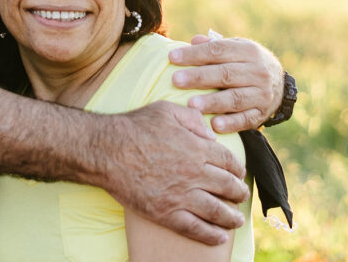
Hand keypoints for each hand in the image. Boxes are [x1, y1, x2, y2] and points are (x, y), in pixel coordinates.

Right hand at [100, 101, 248, 245]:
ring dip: (231, 217)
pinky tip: (219, 236)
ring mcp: (181, 196)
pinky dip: (211, 235)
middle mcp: (195, 174)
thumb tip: (211, 135)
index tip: (239, 173)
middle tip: (240, 195)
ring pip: (217, 211)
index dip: (237, 169)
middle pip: (228, 187)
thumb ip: (192, 119)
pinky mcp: (166, 213)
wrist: (106, 151)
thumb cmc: (133, 127)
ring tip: (236, 220)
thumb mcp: (165, 111)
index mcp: (197, 148)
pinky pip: (195, 228)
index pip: (229, 162)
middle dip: (238, 192)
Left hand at [169, 36, 282, 132]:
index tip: (172, 57)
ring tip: (191, 104)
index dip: (194, 54)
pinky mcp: (261, 113)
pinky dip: (231, 123)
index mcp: (248, 51)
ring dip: (212, 102)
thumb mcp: (236, 49)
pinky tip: (214, 125)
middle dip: (199, 77)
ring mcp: (261, 94)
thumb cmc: (246, 64)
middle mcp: (257, 72)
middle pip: (225, 74)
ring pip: (235, 98)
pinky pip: (246, 119)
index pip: (218, 50)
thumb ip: (214, 46)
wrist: (279, 85)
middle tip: (175, 80)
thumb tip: (194, 40)